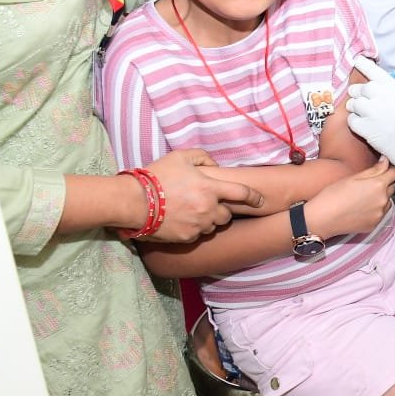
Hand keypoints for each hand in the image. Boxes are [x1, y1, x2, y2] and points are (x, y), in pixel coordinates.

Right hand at [146, 149, 265, 242]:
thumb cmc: (157, 176)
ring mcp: (198, 225)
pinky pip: (197, 235)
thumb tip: (216, 166)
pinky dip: (193, 229)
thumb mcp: (180, 157)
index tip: (261, 200)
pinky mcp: (187, 238)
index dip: (254, 197)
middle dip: (222, 210)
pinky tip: (180, 220)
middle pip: (227, 215)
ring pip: (212, 226)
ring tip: (189, 211)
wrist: (133, 201)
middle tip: (206, 204)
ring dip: (207, 220)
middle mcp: (208, 209)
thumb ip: (203, 157)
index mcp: (210, 188)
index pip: (242, 193)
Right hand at [303, 158, 394, 238]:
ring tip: (362, 197)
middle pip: (392, 187)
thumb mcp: (352, 177)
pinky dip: (374, 210)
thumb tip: (386, 161)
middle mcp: (383, 200)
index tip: (385, 168)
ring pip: (387, 201)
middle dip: (384, 183)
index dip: (390, 169)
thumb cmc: (333, 195)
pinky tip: (360, 208)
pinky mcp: (374, 225)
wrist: (322, 218)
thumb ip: (373, 169)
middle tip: (367, 184)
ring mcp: (380, 214)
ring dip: (380, 197)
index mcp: (378, 185)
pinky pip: (380, 214)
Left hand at [346, 58, 394, 180]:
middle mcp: (387, 99)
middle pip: (362, 88)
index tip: (357, 59)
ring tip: (363, 116)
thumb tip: (381, 89)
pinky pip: (352, 120)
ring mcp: (377, 114)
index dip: (366, 66)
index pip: (378, 74)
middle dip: (358, 94)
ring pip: (354, 103)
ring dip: (356, 109)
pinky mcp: (369, 130)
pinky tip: (363, 128)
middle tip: (360, 100)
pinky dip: (355, 124)